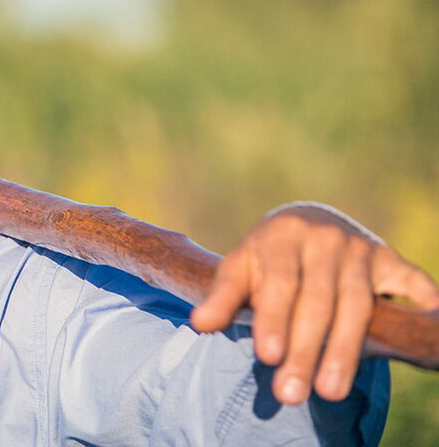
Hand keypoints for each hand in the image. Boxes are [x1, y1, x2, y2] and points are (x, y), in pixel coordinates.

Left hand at [190, 203, 438, 404]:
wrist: (307, 223)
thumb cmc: (267, 257)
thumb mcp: (240, 269)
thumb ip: (222, 297)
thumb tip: (200, 324)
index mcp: (282, 235)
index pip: (279, 284)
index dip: (274, 320)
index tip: (267, 357)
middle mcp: (325, 238)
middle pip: (317, 302)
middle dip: (306, 351)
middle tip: (292, 394)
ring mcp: (362, 248)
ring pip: (357, 305)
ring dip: (345, 351)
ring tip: (330, 392)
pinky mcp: (391, 259)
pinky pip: (412, 283)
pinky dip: (422, 303)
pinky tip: (426, 326)